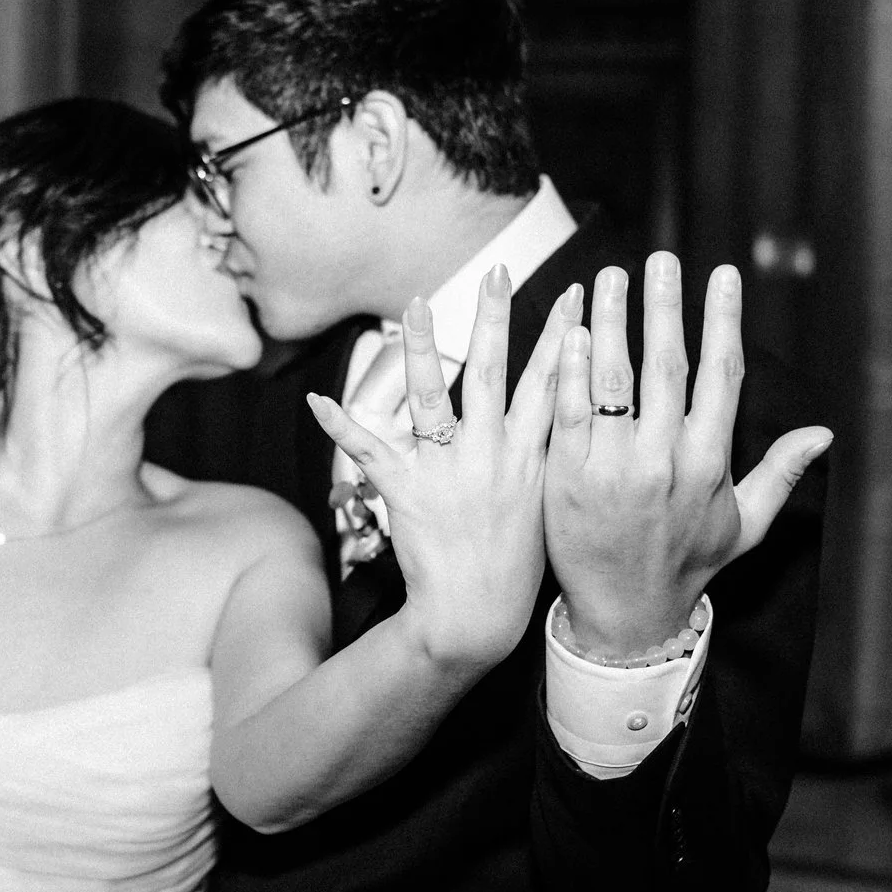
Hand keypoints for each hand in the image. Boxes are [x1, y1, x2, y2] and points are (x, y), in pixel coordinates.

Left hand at [308, 265, 574, 669]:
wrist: (475, 619)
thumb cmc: (516, 566)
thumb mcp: (545, 506)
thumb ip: (542, 457)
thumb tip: (554, 416)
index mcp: (530, 459)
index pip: (552, 387)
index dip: (563, 341)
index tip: (573, 299)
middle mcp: (492, 457)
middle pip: (495, 374)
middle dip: (495, 319)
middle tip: (496, 272)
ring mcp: (448, 472)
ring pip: (434, 398)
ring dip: (425, 349)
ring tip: (417, 305)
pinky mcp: (406, 492)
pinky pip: (367, 450)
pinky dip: (340, 425)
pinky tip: (318, 398)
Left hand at [544, 254, 832, 658]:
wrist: (624, 614)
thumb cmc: (686, 564)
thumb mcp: (744, 524)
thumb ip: (779, 473)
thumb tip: (823, 432)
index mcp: (710, 464)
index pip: (721, 376)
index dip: (722, 321)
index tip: (722, 275)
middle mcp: (664, 461)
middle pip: (666, 366)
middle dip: (665, 306)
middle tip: (661, 258)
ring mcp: (613, 468)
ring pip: (614, 380)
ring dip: (613, 322)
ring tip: (609, 277)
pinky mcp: (567, 477)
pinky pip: (569, 411)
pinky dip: (572, 369)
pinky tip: (572, 331)